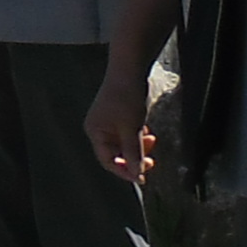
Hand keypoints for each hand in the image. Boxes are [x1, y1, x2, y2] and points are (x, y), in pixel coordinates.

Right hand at [82, 69, 154, 186]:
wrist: (129, 69)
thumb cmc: (126, 97)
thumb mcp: (131, 129)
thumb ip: (133, 153)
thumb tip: (137, 174)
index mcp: (95, 133)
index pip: (108, 161)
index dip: (124, 171)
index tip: (142, 176)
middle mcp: (98, 129)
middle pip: (116, 153)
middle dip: (134, 157)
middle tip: (151, 161)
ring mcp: (108, 122)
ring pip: (124, 143)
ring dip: (138, 146)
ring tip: (150, 139)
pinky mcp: (117, 116)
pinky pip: (127, 133)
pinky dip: (137, 135)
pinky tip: (146, 129)